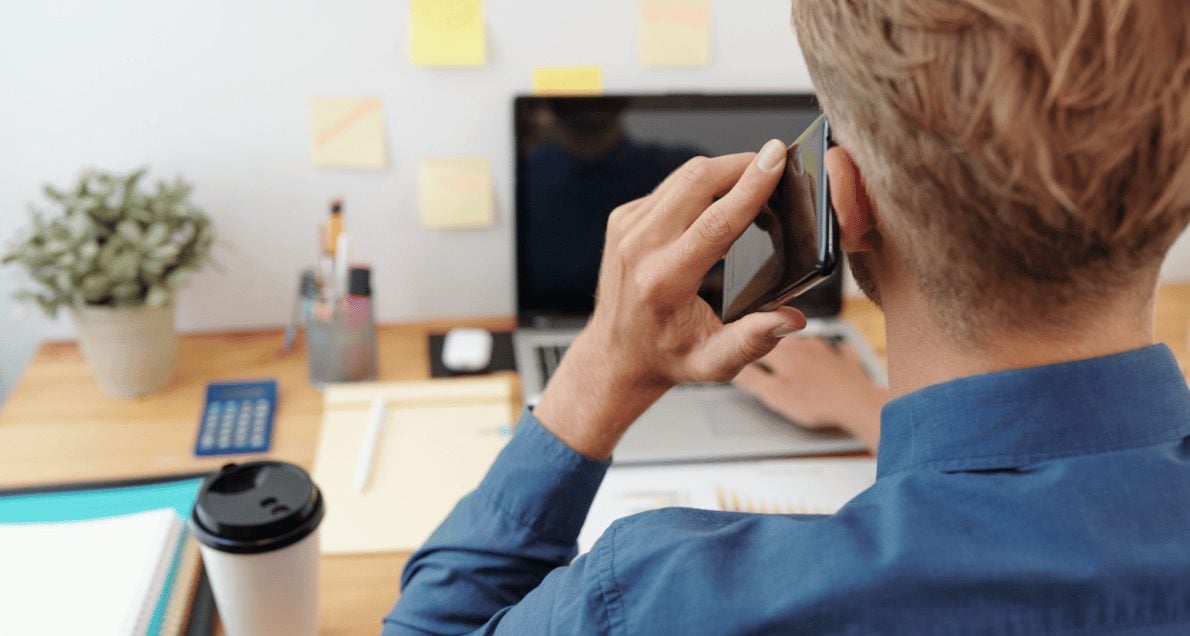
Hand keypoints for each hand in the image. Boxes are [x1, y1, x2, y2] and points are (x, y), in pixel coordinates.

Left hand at [534, 141, 806, 458]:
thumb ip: (753, 341)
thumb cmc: (667, 358)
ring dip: (724, 171)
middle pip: (699, 180)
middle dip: (743, 164)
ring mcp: (626, 228)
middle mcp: (639, 248)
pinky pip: (669, 186)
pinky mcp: (623, 218)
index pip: (715, 222)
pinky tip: (719, 202)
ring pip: (684, 176)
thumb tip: (792, 319)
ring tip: (755, 183)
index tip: (777, 158)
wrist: (616, 355)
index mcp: (664, 281)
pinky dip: (701, 186)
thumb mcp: (714, 363)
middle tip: (777, 164)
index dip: (751, 186)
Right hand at [733, 337, 887, 451]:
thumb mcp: (773, 395)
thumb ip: (751, 379)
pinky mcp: (844, 361)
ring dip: (796, 351)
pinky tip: (836, 352)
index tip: (740, 356)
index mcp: (782, 351)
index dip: (745, 350)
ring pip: (805, 345)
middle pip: (778, 342)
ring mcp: (825, 350)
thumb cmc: (816, 402)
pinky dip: (834, 353)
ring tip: (791, 366)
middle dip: (769, 350)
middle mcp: (803, 344)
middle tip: (763, 365)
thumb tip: (733, 367)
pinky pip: (837, 351)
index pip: (755, 343)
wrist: (856, 404)